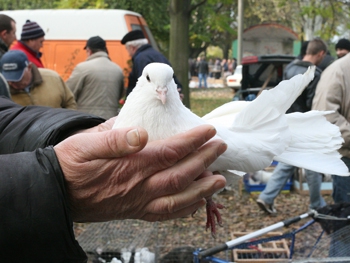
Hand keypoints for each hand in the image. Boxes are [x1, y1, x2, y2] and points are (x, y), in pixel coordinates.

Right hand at [54, 125, 226, 221]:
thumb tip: (142, 132)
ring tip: (220, 181)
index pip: (170, 151)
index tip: (209, 131)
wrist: (57, 192)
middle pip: (181, 174)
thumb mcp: (85, 143)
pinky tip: (196, 203)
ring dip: (202, 189)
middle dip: (205, 160)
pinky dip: (184, 209)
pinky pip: (165, 214)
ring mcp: (138, 202)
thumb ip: (115, 139)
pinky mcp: (134, 212)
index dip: (193, 141)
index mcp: (130, 166)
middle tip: (220, 148)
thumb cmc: (71, 164)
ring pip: (178, 199)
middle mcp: (139, 186)